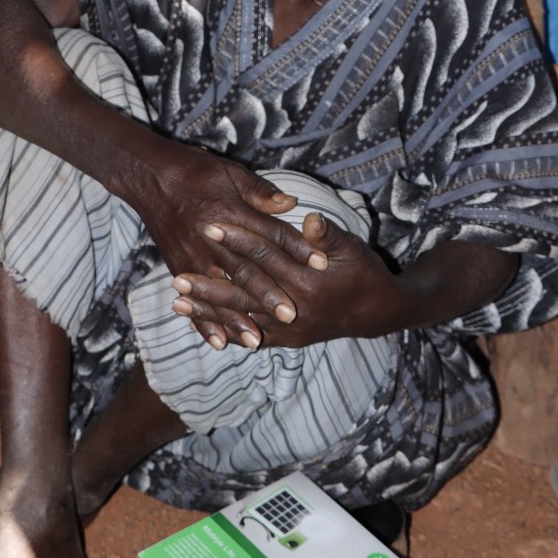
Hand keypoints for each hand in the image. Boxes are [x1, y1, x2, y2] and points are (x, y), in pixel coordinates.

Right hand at [126, 141, 326, 344]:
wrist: (150, 175)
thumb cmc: (197, 170)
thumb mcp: (232, 173)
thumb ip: (261, 192)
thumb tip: (292, 204)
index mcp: (228, 212)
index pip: (269, 233)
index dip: (297, 247)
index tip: (321, 262)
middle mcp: (210, 238)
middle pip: (245, 269)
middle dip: (267, 293)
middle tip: (290, 314)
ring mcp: (192, 255)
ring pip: (219, 291)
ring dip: (236, 317)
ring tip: (256, 339)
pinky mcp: (177, 265)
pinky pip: (193, 298)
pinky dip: (204, 322)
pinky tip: (218, 342)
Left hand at [171, 210, 406, 349]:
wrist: (379, 312)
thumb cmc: (364, 272)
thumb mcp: (351, 247)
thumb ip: (326, 234)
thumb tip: (307, 217)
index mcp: (308, 280)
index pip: (264, 255)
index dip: (237, 239)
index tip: (211, 226)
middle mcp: (295, 308)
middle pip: (244, 293)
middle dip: (210, 285)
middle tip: (178, 277)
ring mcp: (291, 329)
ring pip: (243, 319)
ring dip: (210, 311)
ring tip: (179, 303)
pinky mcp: (290, 340)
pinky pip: (254, 339)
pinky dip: (228, 333)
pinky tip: (204, 329)